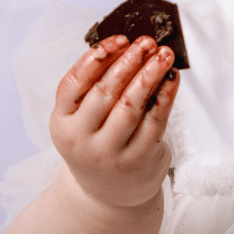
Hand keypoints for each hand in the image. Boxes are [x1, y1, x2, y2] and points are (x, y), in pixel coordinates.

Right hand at [50, 35, 179, 209]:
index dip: (97, 57)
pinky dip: (166, 95)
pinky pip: (155, 121)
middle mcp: (81, 140)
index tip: (119, 39)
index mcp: (61, 122)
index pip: (73, 83)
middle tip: (146, 42)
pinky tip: (171, 78)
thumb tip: (127, 46)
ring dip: (150, 75)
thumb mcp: (81, 119)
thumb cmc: (96, 141)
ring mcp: (110, 153)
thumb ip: (95, 85)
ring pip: (131, 106)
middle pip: (105, 92)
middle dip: (129, 61)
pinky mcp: (138, 159)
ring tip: (163, 55)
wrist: (107, 194)